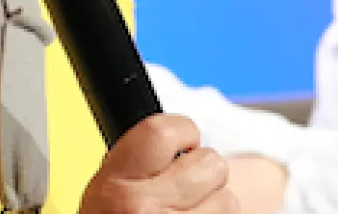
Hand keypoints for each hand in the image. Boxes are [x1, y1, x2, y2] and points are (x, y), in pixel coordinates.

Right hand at [80, 114, 238, 212]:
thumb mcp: (108, 190)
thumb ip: (137, 163)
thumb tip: (176, 139)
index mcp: (116, 185)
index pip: (162, 133)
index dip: (184, 132)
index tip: (184, 141)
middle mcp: (143, 210)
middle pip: (211, 165)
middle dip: (205, 174)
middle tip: (186, 190)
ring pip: (229, 200)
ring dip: (216, 206)